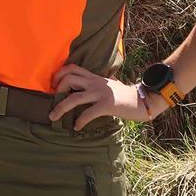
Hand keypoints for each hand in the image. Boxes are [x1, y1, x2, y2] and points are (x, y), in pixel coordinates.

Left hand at [49, 64, 167, 129]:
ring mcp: (100, 93)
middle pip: (69, 79)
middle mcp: (95, 83)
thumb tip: (101, 78)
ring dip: (60, 108)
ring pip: (74, 97)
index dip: (59, 74)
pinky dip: (80, 121)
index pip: (72, 68)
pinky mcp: (107, 105)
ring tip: (53, 117)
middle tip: (52, 101)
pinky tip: (76, 127)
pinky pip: (88, 113)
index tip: (53, 85)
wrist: (143, 101)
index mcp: (94, 77)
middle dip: (57, 90)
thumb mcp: (111, 83)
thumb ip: (103, 80)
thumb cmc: (126, 95)